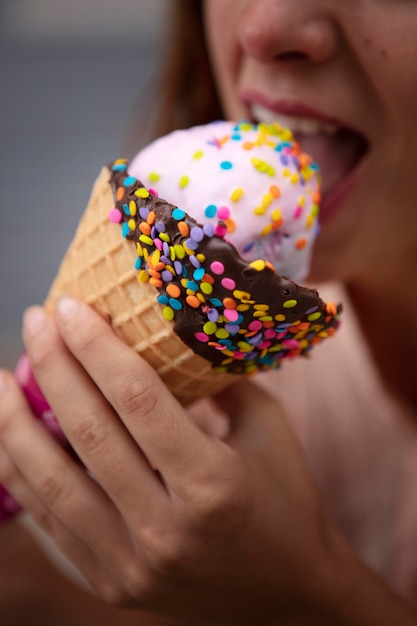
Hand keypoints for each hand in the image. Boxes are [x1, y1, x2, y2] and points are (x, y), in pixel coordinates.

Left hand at [0, 298, 404, 625]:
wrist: (287, 597)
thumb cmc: (287, 500)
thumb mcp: (267, 429)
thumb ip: (222, 380)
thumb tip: (178, 334)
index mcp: (213, 485)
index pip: (138, 400)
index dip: (96, 347)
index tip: (69, 307)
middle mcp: (166, 529)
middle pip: (89, 432)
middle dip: (54, 367)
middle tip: (36, 321)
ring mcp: (132, 564)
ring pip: (51, 482)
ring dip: (15, 422)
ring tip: (2, 378)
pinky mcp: (111, 583)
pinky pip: (50, 521)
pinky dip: (21, 474)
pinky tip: (9, 437)